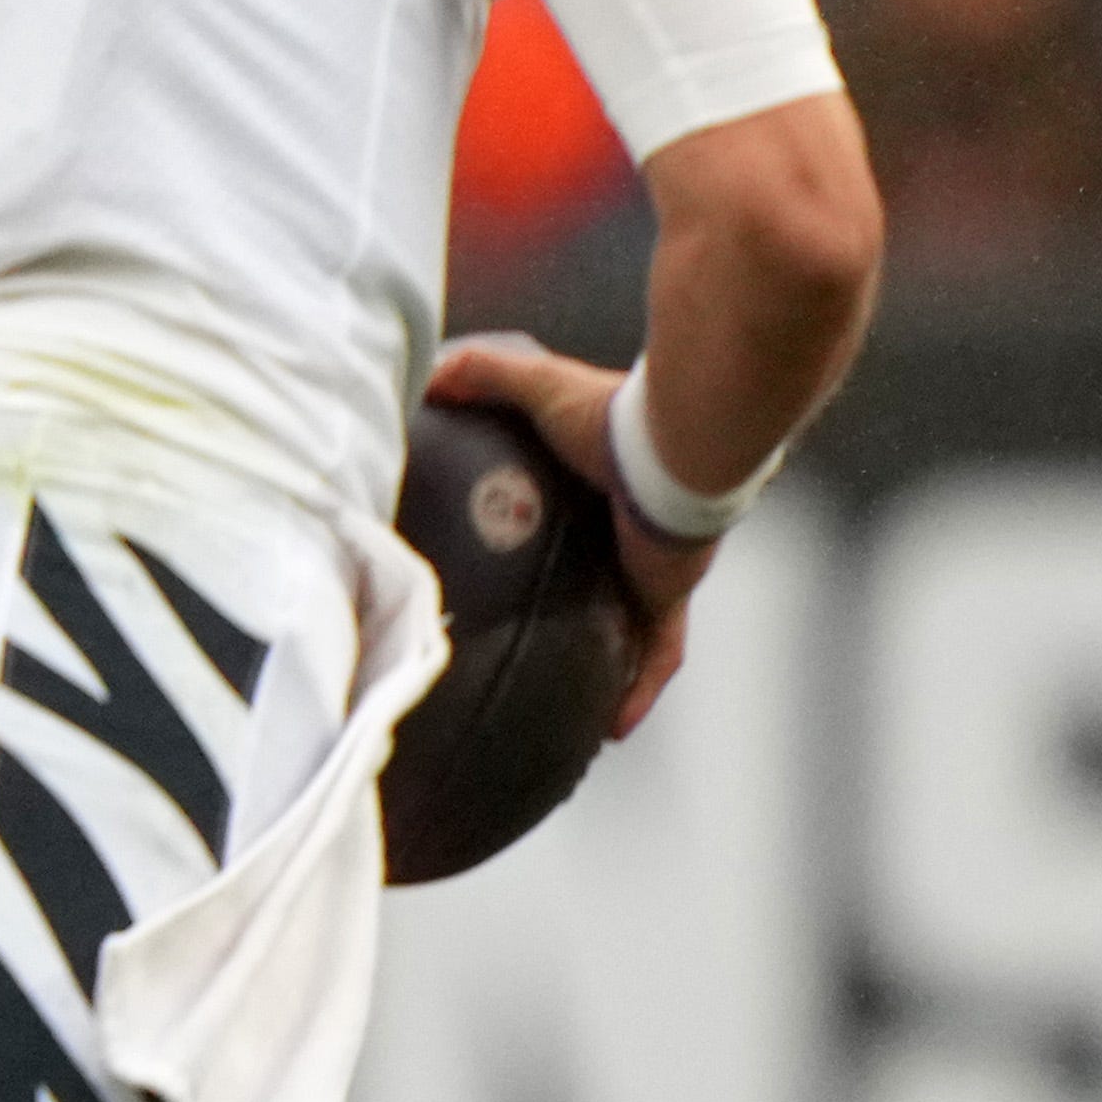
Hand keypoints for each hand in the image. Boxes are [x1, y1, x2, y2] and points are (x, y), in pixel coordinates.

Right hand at [431, 329, 708, 736]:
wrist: (671, 448)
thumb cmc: (609, 415)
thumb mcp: (533, 385)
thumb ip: (484, 374)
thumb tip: (431, 378)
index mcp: (603, 483)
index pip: (580, 512)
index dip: (554, 530)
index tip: (520, 552)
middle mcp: (634, 531)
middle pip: (606, 577)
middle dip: (584, 607)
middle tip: (539, 636)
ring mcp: (655, 567)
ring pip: (632, 626)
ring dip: (610, 661)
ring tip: (571, 700)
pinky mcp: (667, 594)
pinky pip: (656, 653)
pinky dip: (638, 689)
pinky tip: (614, 727)